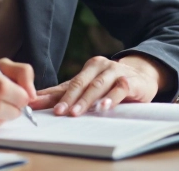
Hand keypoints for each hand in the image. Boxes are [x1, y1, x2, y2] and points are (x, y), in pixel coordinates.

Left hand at [29, 54, 167, 116]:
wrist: (143, 76)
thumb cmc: (112, 83)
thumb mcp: (90, 86)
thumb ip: (66, 92)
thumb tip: (36, 100)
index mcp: (87, 68)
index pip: (66, 84)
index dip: (50, 96)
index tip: (35, 105)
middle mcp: (100, 67)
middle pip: (80, 83)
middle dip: (67, 99)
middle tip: (57, 112)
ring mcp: (115, 72)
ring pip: (97, 86)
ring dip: (86, 100)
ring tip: (75, 112)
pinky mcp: (130, 81)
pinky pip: (120, 89)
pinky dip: (111, 99)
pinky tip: (104, 108)